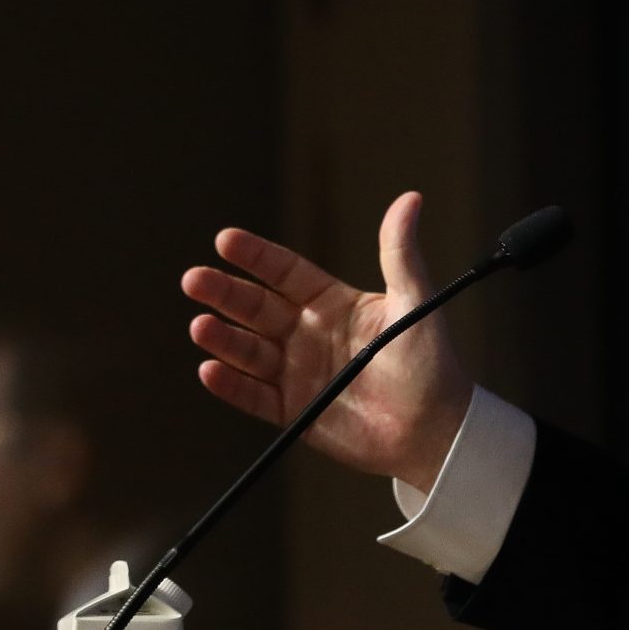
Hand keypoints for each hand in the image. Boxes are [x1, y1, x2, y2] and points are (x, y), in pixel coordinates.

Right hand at [183, 191, 473, 490]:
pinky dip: (231, 385)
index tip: (226, 240)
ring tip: (200, 327)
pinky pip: (254, 396)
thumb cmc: (429, 364)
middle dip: (225, 293)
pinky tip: (210, 370)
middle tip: (194, 279)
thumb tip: (410, 199)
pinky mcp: (294, 411)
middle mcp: (308, 333)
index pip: (285, 272)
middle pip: (257, 307)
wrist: (434, 431)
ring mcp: (297, 372)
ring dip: (223, 338)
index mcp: (332, 303)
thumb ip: (400, 254)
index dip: (256, 257)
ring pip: (249, 350)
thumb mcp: (413, 303)